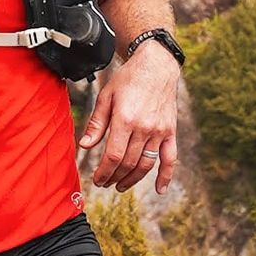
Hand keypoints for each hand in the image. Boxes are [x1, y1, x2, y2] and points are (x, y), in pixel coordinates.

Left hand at [79, 44, 179, 192]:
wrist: (156, 66)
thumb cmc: (128, 80)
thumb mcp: (106, 97)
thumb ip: (96, 123)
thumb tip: (84, 145)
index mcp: (125, 119)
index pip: (113, 155)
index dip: (104, 171)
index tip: (97, 179)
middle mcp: (144, 128)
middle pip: (128, 162)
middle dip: (114, 177)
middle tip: (105, 183)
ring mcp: (159, 131)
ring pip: (146, 164)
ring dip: (132, 179)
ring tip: (121, 185)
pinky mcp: (170, 132)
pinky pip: (170, 159)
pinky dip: (166, 176)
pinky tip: (159, 189)